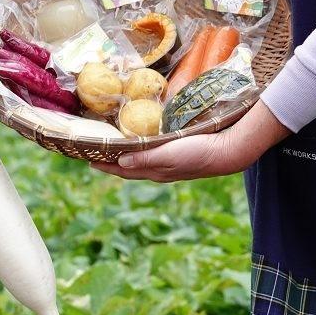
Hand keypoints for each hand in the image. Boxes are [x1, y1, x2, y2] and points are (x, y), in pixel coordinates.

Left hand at [93, 100, 291, 182]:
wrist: (228, 152)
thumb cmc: (198, 151)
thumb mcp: (169, 154)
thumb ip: (145, 159)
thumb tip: (119, 163)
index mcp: (154, 171)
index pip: (122, 170)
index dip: (105, 166)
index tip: (86, 161)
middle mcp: (158, 170)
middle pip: (128, 167)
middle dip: (110, 162)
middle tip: (94, 153)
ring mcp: (168, 163)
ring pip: (139, 161)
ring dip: (124, 156)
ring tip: (112, 148)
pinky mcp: (178, 155)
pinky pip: (151, 154)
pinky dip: (139, 150)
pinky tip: (140, 143)